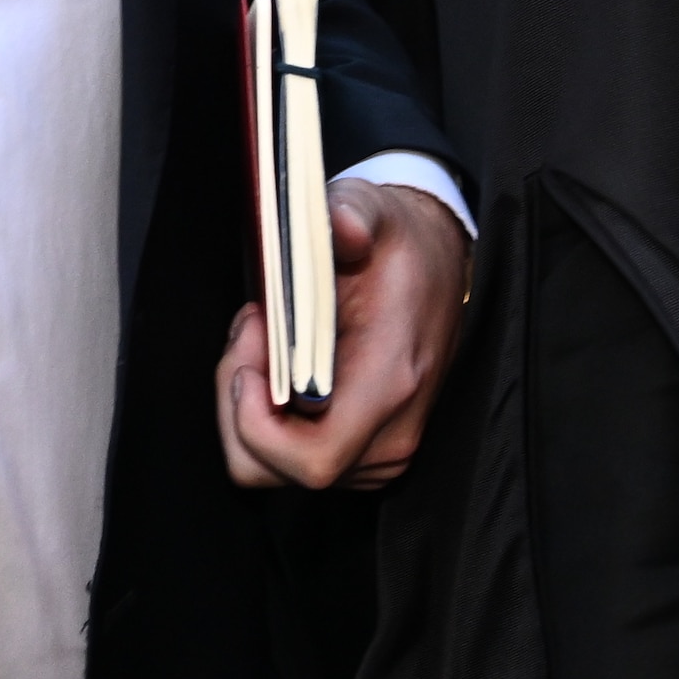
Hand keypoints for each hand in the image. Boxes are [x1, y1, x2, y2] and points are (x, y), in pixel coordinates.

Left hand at [215, 177, 468, 490]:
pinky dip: (264, 415)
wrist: (442, 264)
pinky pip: (286, 459)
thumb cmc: (400, 245)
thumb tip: (342, 226)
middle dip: (236, 405)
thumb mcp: (374, 209)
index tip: (249, 359)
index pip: (311, 459)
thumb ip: (353, 214)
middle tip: (251, 332)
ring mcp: (375, 453)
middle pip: (272, 468)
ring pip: (271, 468)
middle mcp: (387, 436)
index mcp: (391, 384)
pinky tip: (279, 360)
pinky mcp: (361, 453)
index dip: (255, 423)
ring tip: (263, 338)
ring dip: (245, 407)